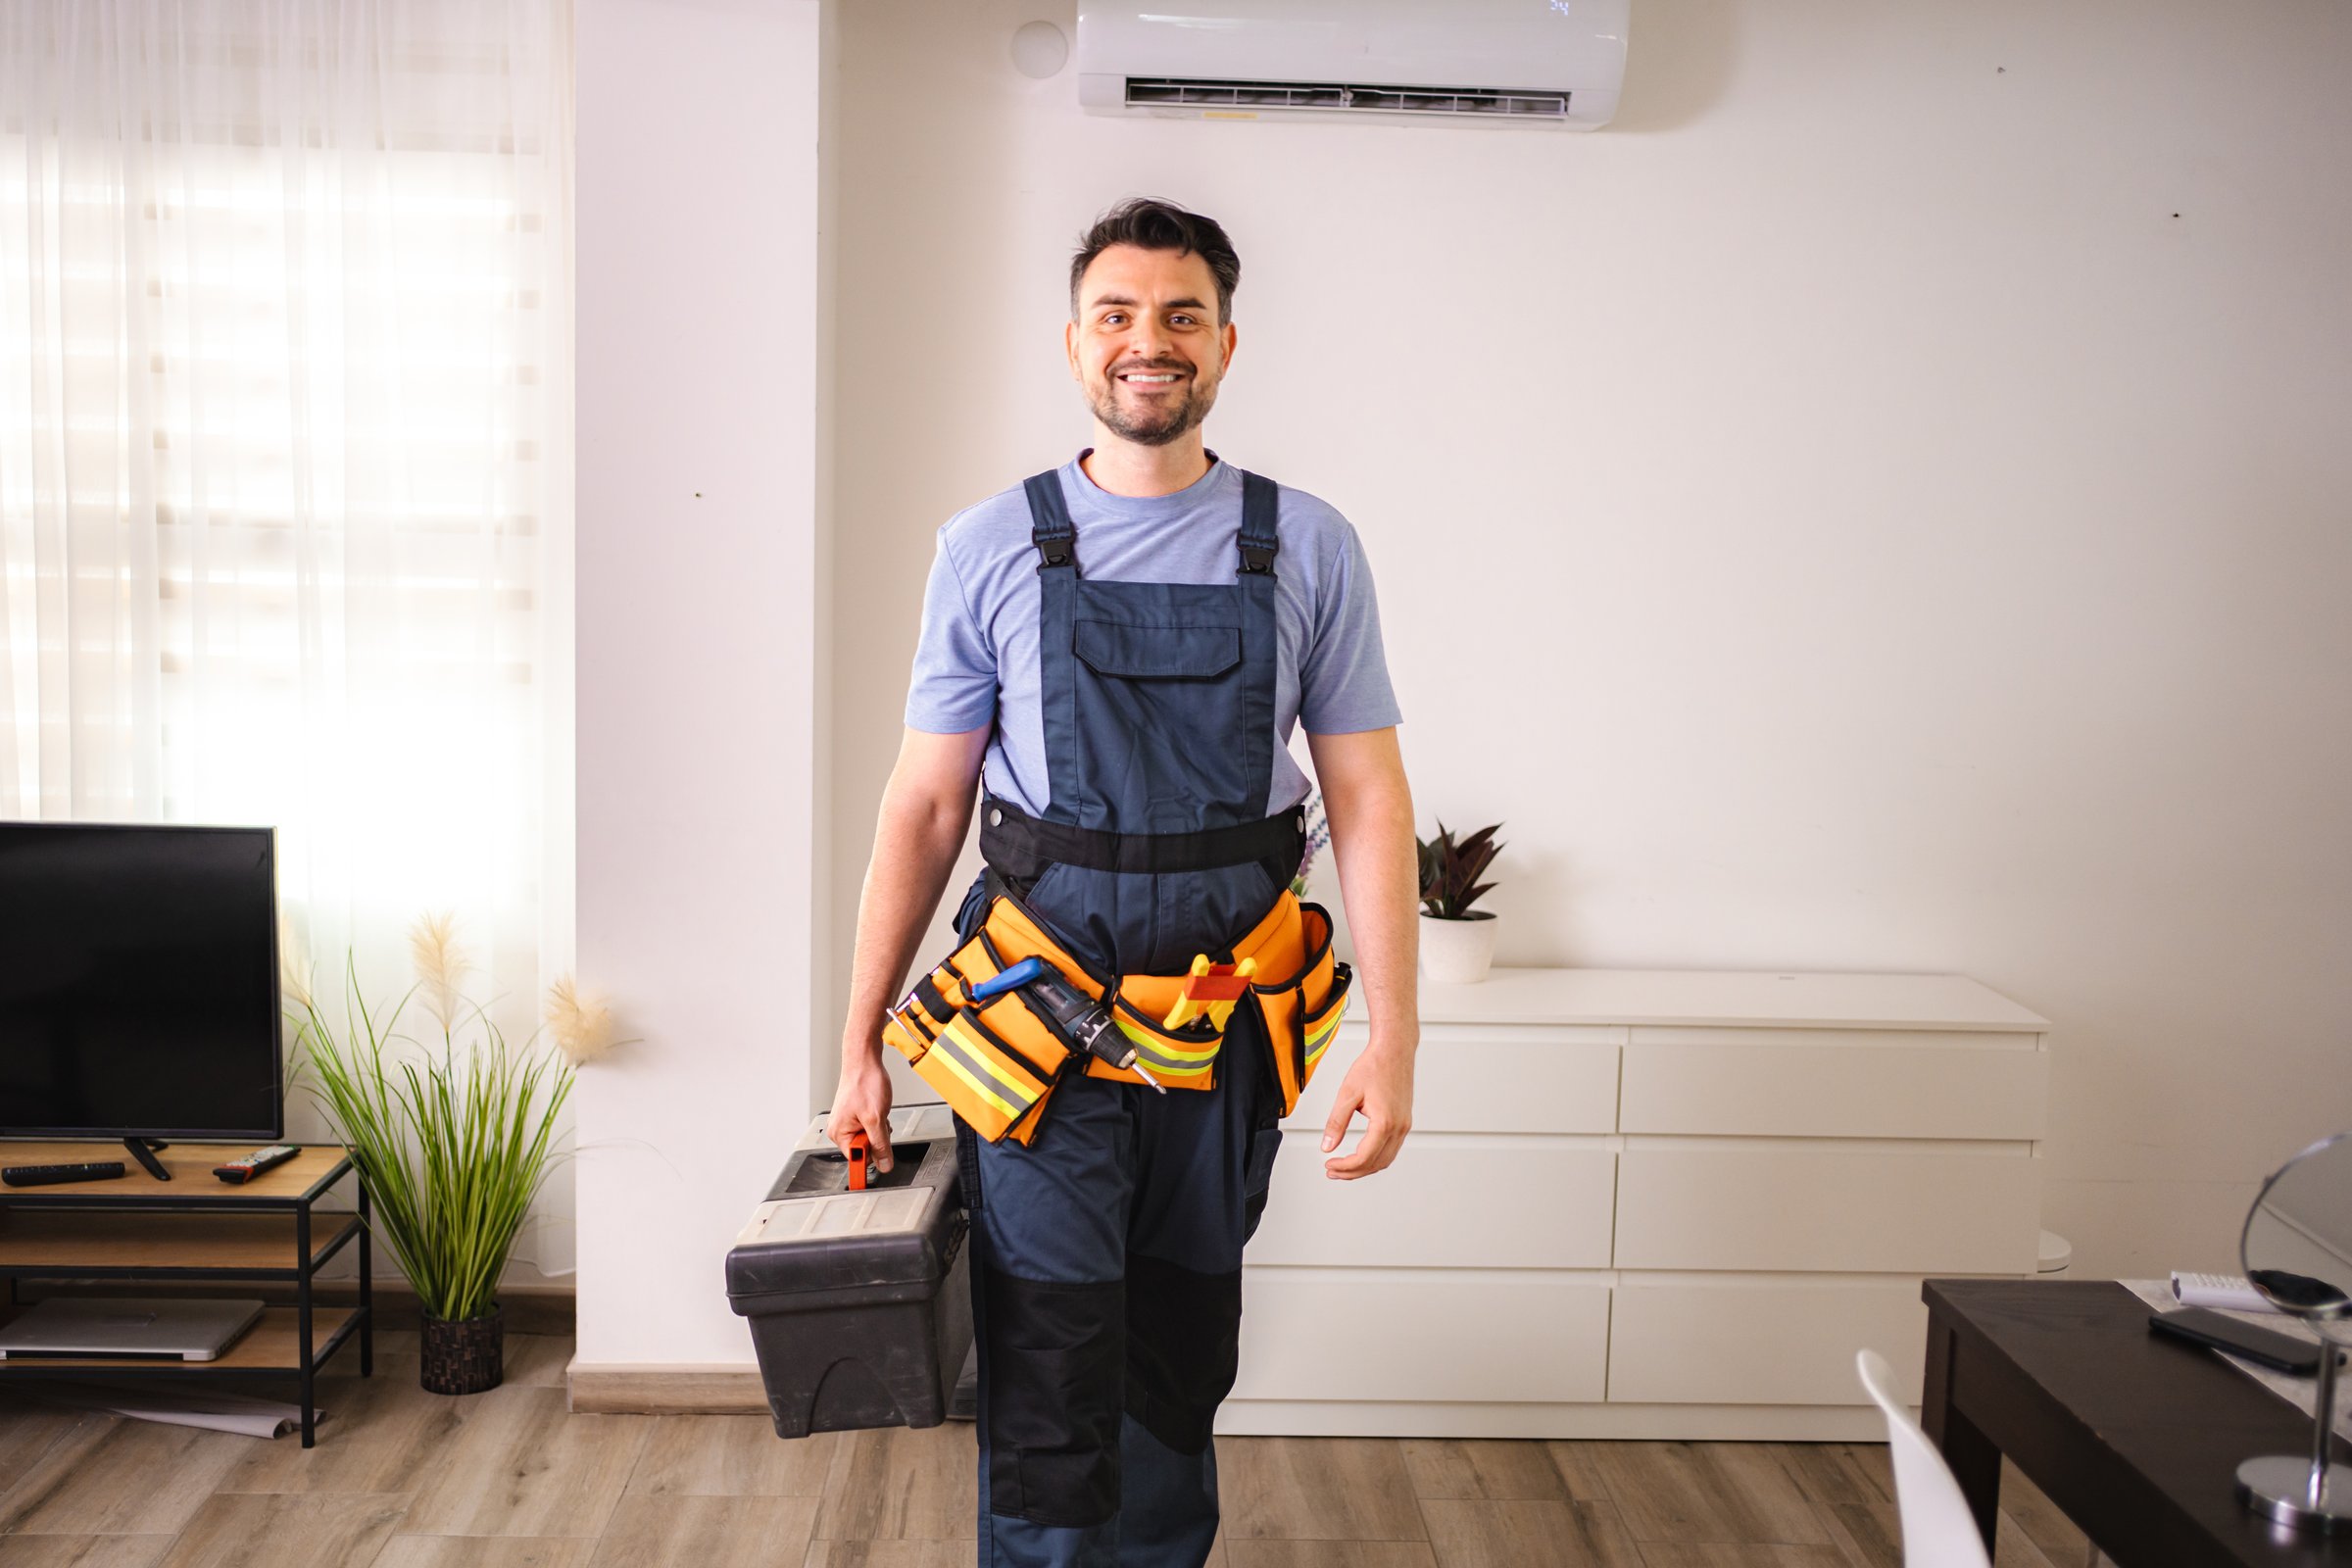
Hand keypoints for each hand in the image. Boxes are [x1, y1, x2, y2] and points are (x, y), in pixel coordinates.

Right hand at [828, 1051, 895, 1173]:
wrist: (864, 1060)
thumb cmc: (864, 1082)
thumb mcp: (876, 1118)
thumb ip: (880, 1144)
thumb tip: (884, 1164)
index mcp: (839, 1133)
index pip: (857, 1159)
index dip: (872, 1156)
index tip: (882, 1153)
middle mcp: (840, 1129)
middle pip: (865, 1148)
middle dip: (877, 1137)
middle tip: (879, 1121)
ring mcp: (847, 1121)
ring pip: (870, 1136)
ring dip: (879, 1127)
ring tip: (877, 1110)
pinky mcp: (855, 1114)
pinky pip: (870, 1126)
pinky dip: (878, 1119)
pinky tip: (877, 1107)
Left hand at [1320, 1039, 1413, 1179]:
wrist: (1394, 1050)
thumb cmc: (1373, 1066)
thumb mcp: (1347, 1094)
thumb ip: (1336, 1123)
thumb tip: (1327, 1146)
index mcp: (1385, 1122)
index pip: (1364, 1158)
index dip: (1345, 1166)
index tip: (1329, 1164)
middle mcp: (1399, 1128)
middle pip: (1376, 1164)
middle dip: (1352, 1172)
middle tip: (1332, 1171)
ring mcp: (1404, 1126)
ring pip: (1385, 1160)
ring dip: (1364, 1168)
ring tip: (1344, 1167)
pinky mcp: (1404, 1122)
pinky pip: (1391, 1149)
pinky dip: (1375, 1158)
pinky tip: (1361, 1155)